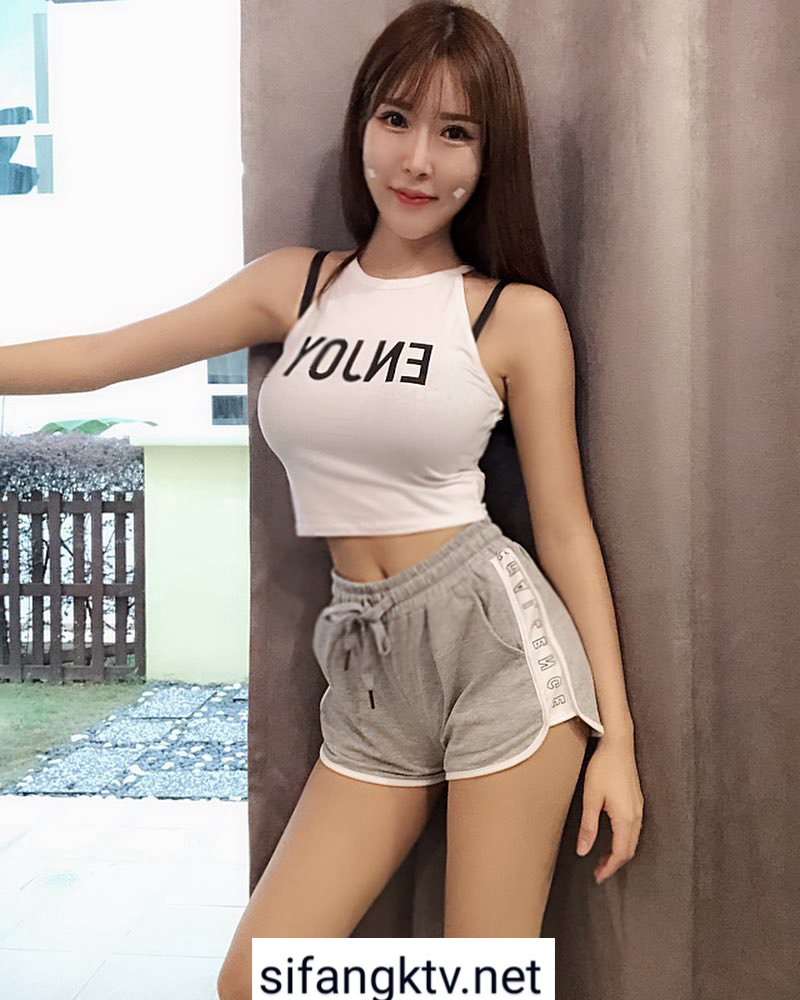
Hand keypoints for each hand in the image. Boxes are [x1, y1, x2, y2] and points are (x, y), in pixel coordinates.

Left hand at [576, 733, 643, 883]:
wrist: (618, 744)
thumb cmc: (604, 767)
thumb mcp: (591, 797)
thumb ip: (588, 826)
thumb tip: (584, 850)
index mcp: (626, 818)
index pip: (620, 853)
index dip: (609, 868)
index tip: (598, 877)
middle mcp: (636, 816)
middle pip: (629, 850)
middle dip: (615, 863)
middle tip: (599, 871)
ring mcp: (639, 808)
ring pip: (633, 840)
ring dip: (620, 852)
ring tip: (603, 858)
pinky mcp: (637, 801)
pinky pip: (634, 829)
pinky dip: (624, 840)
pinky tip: (613, 837)